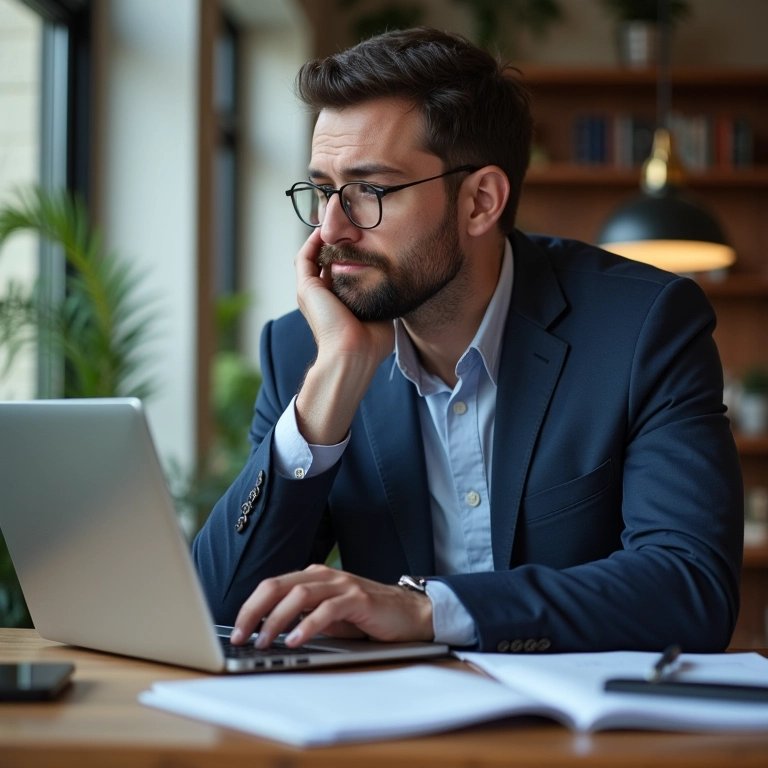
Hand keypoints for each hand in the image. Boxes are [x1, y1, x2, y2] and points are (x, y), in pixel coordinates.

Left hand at [230, 564, 433, 648]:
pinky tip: (295, 641)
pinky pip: (327, 610)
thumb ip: (302, 618)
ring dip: (276, 620)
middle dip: (254, 611)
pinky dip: (307, 625)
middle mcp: (324, 576)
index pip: (272, 586)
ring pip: (299, 595)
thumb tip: (267, 634)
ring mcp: (342, 585)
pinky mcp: (358, 599)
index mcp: (313, 577)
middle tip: (240, 636)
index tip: (236, 630)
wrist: (409, 614)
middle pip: (277, 586)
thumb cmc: (367, 617)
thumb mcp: (328, 617)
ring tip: (263, 642)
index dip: (250, 607)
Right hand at [292, 229, 394, 444]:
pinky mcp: (307, 288)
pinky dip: (314, 241)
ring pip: (311, 256)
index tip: (362, 238)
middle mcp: (321, 296)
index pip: (338, 271)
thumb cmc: (371, 343)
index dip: (347, 254)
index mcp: (336, 303)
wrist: (354, 355)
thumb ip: (384, 299)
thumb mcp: (381, 314)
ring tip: (335, 218)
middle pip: (323, 260)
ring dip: (322, 237)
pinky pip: (305, 257)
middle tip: (347, 223)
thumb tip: (400, 288)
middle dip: (333, 241)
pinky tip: (328, 229)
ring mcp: (311, 292)